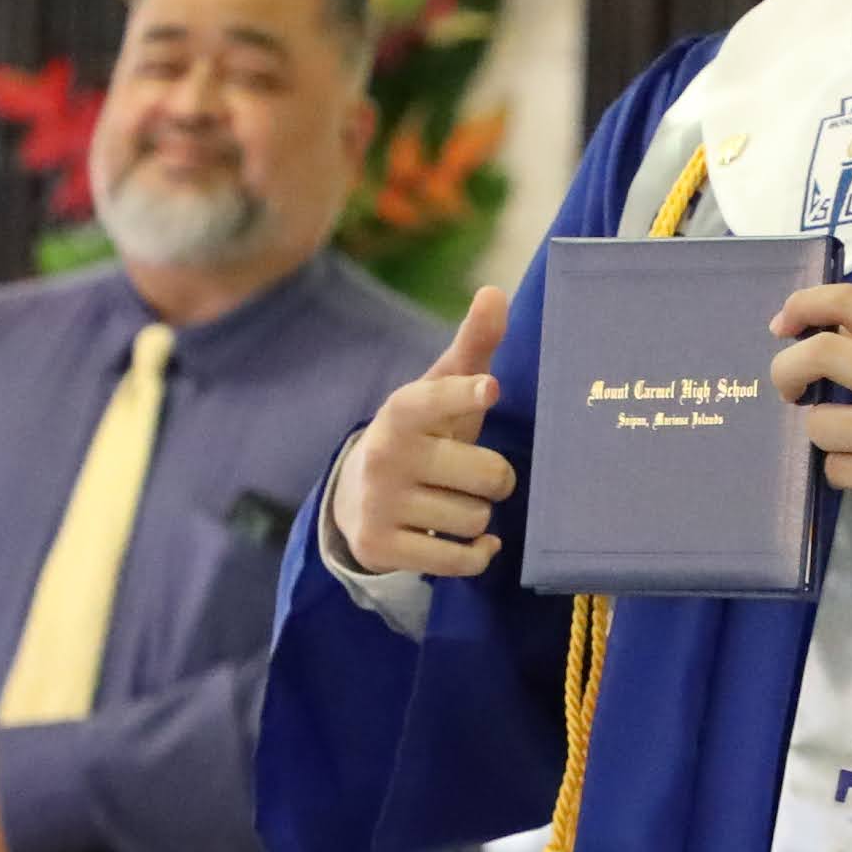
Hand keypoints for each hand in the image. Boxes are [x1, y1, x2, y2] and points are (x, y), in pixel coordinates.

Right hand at [330, 289, 515, 580]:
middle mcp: (385, 455)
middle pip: (488, 475)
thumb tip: (495, 291)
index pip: (435, 399)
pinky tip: (471, 543)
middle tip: (473, 474)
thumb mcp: (440, 390)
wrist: (357, 497)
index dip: (464, 395)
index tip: (489, 390)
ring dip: (478, 516)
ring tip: (454, 503)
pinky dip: (475, 555)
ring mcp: (380, 504)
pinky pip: (459, 560)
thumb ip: (473, 345)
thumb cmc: (421, 435)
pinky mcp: (381, 547)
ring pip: (476, 519)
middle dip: (495, 478)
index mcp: (402, 411)